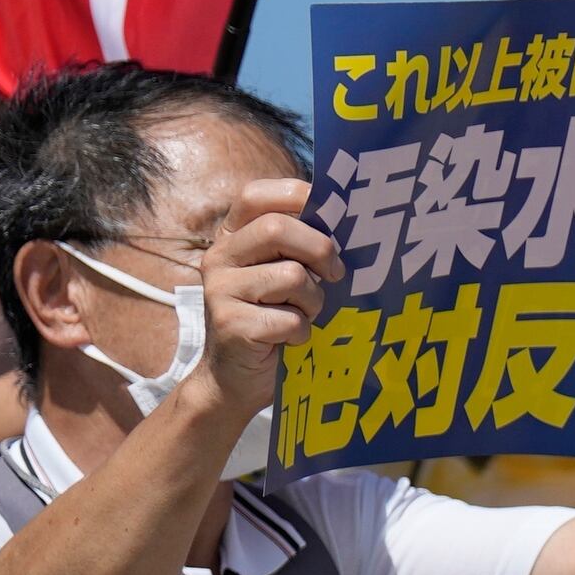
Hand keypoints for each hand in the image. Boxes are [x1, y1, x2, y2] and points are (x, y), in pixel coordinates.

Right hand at [193, 181, 333, 418]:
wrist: (236, 379)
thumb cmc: (274, 322)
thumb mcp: (285, 278)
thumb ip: (302, 250)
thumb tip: (354, 224)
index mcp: (232, 237)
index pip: (255, 195)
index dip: (296, 197)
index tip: (331, 217)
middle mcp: (219, 256)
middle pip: (278, 228)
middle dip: (320, 250)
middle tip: (336, 275)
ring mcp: (219, 289)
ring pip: (291, 276)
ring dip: (314, 302)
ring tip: (305, 316)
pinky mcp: (230, 323)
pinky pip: (289, 319)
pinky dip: (303, 333)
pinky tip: (291, 341)